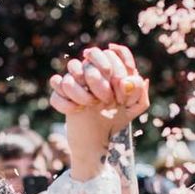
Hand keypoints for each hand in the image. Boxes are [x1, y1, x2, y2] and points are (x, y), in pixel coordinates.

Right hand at [49, 44, 148, 178]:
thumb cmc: (115, 119)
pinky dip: (66, 102)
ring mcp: (72, 81)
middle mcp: (88, 70)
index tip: (119, 83)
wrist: (96, 140)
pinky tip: (76, 110)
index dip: (117, 66)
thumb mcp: (133, 109)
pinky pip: (56, 89)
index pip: (111, 53)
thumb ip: (139, 93)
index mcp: (106, 68)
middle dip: (99, 80)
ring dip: (81, 93)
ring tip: (89, 106)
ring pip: (69, 74)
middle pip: (89, 57)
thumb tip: (136, 78)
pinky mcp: (59, 95)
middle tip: (107, 99)